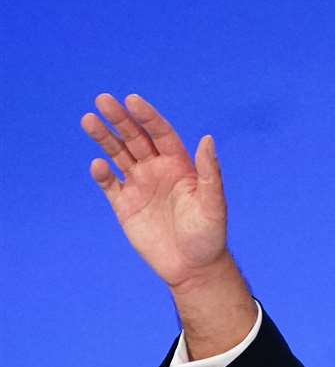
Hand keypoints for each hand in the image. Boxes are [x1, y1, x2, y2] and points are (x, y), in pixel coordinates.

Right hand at [82, 93, 228, 288]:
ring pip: (117, 155)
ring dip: (104, 138)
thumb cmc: (209, 234)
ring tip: (89, 120)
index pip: (160, 133)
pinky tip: (98, 165)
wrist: (193, 267)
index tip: (132, 100)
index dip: (147, 116)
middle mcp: (157, 170)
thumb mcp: (213, 202)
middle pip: (134, 138)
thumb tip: (207, 139)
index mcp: (179, 164)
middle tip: (103, 99)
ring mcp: (139, 186)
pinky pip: (109, 184)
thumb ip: (210, 171)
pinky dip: (102, 174)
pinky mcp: (124, 205)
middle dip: (120, 119)